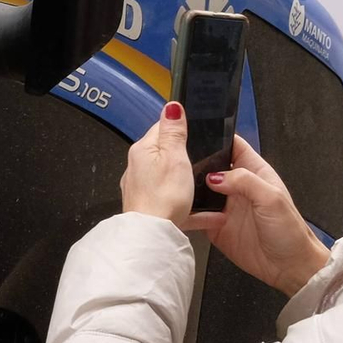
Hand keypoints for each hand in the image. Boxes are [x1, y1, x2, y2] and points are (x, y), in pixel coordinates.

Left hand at [120, 101, 194, 224]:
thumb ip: (174, 131)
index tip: (195, 131)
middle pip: (165, 153)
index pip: (161, 127)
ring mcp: (141, 188)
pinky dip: (187, 204)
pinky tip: (203, 213)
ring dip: (187, 182)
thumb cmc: (162, 197)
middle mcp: (137, 167)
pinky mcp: (148, 206)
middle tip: (204, 161)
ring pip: (169, 178)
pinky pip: (171, 200)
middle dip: (185, 157)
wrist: (152, 236)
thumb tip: (172, 106)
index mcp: (143, 149)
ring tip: (205, 188)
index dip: (181, 128)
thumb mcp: (175, 157)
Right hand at [183, 135, 331, 295]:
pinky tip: (178, 208)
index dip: (216, 136)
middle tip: (174, 158)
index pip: (232, 145)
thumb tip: (214, 176)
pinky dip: (187, 212)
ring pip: (199, 189)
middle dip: (194, 160)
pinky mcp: (215, 226)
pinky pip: (196, 215)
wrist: (289, 268)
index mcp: (253, 172)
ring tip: (171, 182)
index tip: (195, 131)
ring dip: (187, 187)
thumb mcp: (271, 199)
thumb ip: (244, 181)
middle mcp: (236, 187)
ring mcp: (224, 206)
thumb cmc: (289, 231)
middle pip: (210, 165)